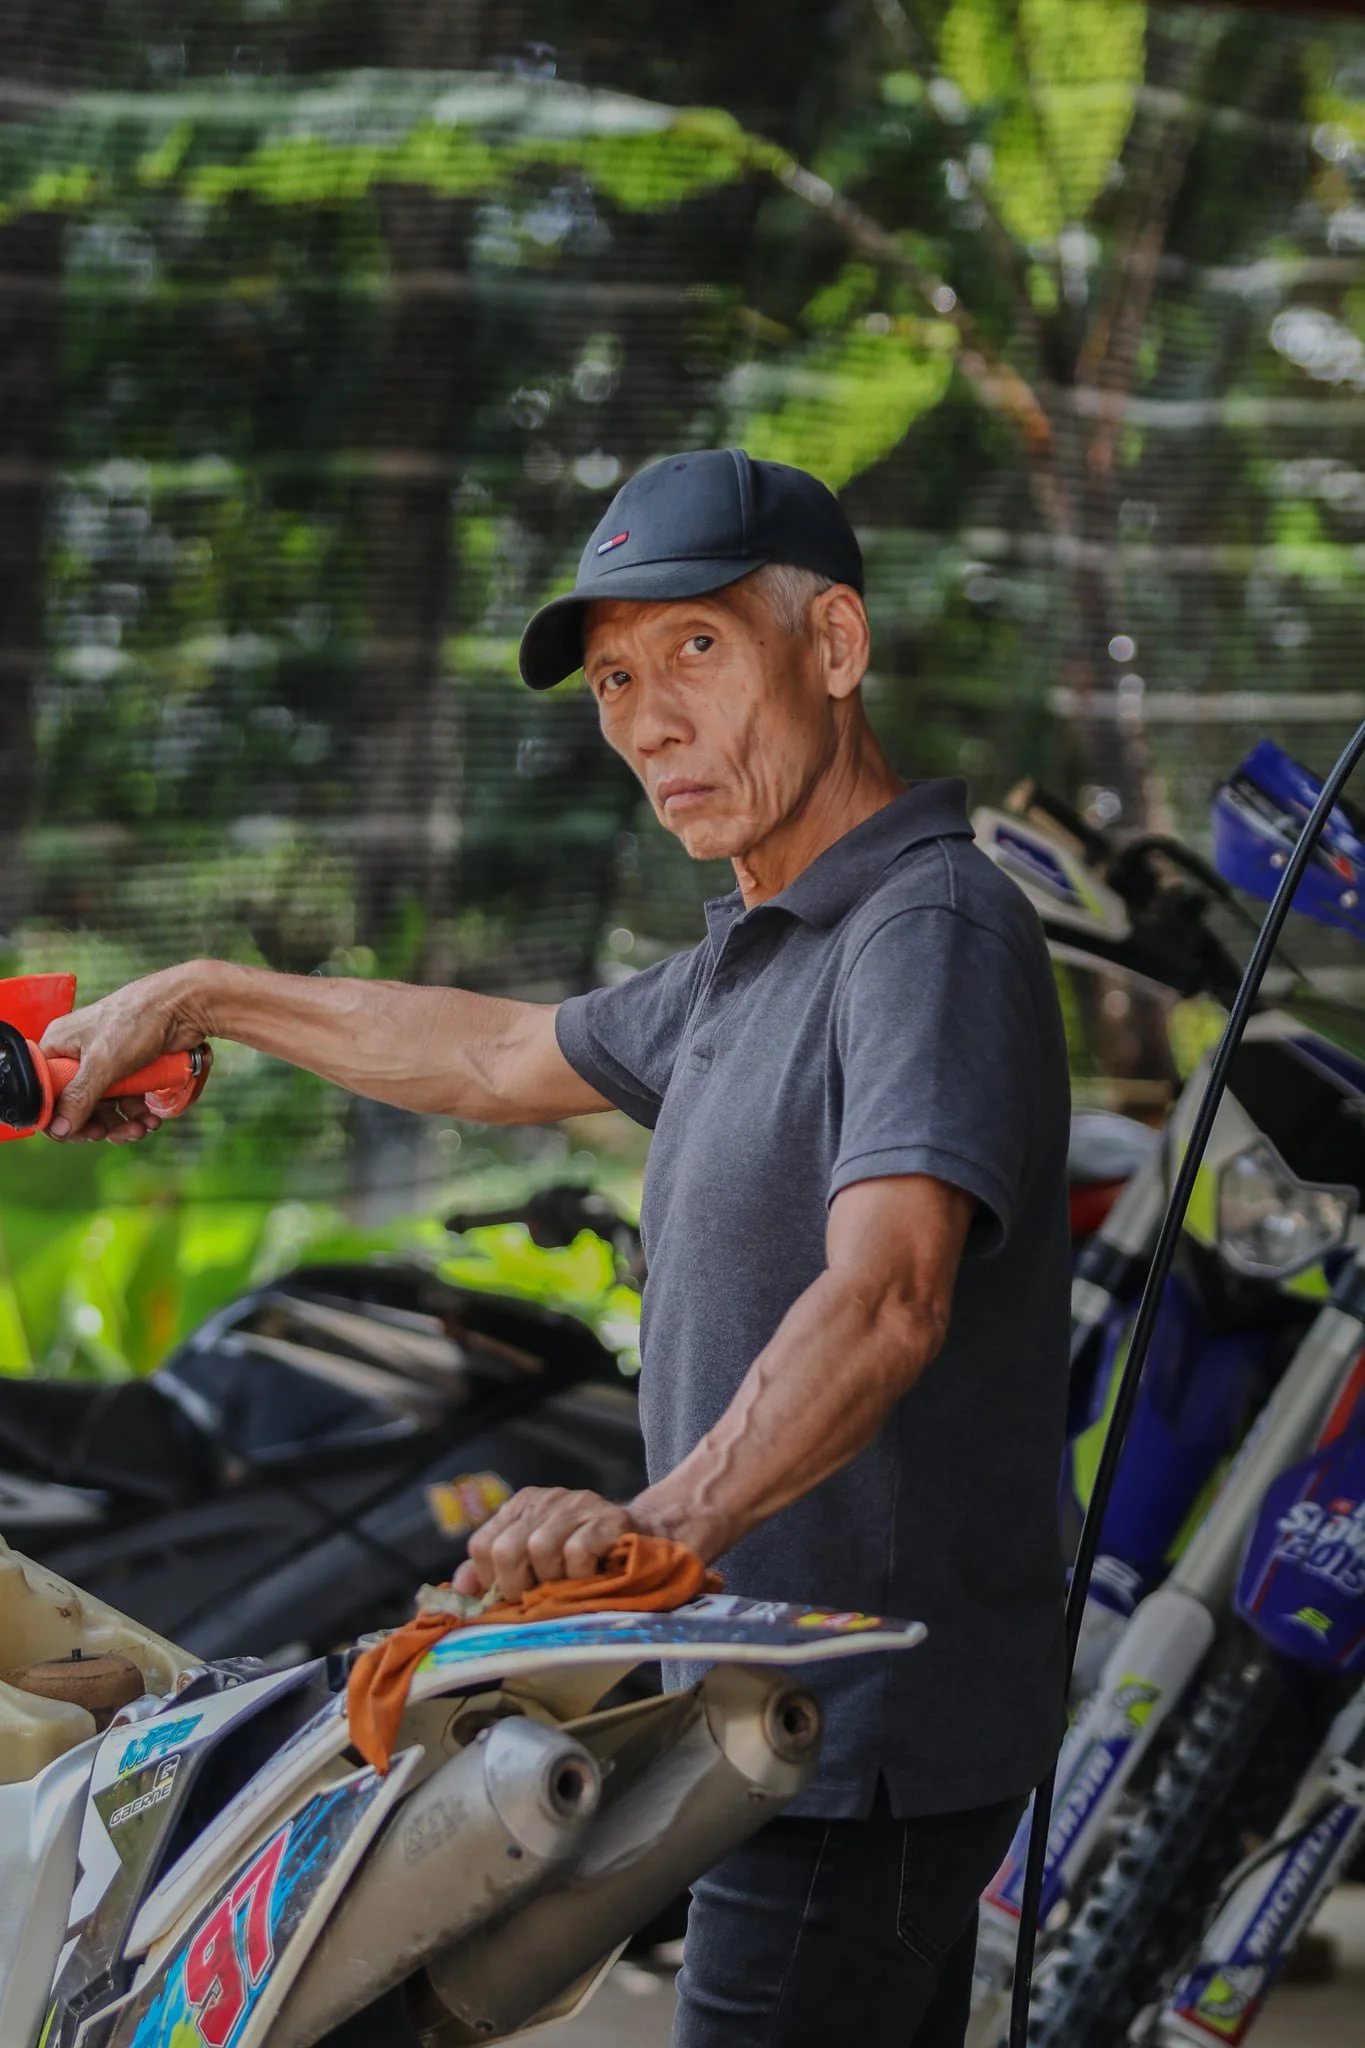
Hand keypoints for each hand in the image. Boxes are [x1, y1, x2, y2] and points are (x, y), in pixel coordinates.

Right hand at [40, 965, 211, 1140]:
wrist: (185, 1006)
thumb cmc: (137, 1020)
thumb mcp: (102, 1063)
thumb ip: (79, 1098)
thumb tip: (58, 1129)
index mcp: (59, 1046)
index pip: (46, 1091)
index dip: (57, 1116)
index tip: (76, 1133)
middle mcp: (78, 1055)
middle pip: (76, 1104)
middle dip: (96, 1123)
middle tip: (108, 1134)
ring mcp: (105, 1063)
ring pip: (104, 1108)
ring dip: (121, 1124)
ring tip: (140, 1129)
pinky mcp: (130, 1069)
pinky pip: (126, 1101)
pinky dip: (137, 1114)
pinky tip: (151, 1120)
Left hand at [450, 1486, 634, 1597]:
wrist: (647, 1541)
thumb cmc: (585, 1560)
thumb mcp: (534, 1562)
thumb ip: (494, 1572)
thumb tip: (456, 1590)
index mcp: (522, 1506)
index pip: (481, 1545)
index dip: (491, 1580)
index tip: (513, 1595)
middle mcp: (546, 1499)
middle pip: (505, 1548)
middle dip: (517, 1586)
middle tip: (539, 1596)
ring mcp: (578, 1505)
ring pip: (539, 1548)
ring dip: (553, 1580)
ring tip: (569, 1584)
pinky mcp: (609, 1519)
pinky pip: (577, 1551)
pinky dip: (581, 1574)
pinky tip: (593, 1574)